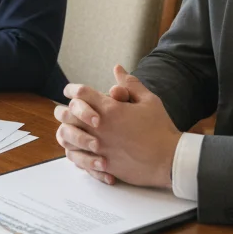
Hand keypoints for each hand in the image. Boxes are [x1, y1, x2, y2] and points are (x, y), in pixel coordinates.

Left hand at [55, 65, 181, 188]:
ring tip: (66, 130)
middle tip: (63, 110)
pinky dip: (73, 152)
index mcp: (110, 109)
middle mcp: (100, 127)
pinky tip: (76, 150)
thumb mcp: (149, 101)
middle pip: (68, 114)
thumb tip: (117, 69)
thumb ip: (130, 84)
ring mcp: (99, 147)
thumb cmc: (161, 129)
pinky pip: (76, 158)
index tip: (68, 91)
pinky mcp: (101, 164)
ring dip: (65, 131)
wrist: (169, 160)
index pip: (81, 92)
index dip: (72, 89)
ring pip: (67, 137)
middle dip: (64, 110)